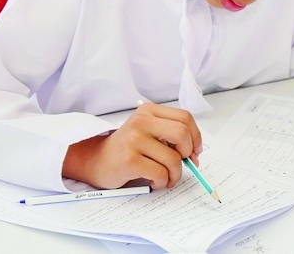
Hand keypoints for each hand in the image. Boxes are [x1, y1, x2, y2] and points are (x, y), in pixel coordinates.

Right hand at [61, 103, 202, 189]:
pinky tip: (154, 181)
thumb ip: (170, 137)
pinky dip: (162, 181)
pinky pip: (160, 173)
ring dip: (175, 174)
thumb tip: (195, 156)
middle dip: (188, 153)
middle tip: (182, 164)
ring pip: (173, 159)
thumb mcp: (148, 133)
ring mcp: (134, 140)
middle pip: (182, 133)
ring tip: (166, 178)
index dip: (196, 136)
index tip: (194, 151)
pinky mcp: (129, 160)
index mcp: (148, 111)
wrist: (97, 160)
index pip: (184, 118)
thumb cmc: (128, 149)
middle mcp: (141, 121)